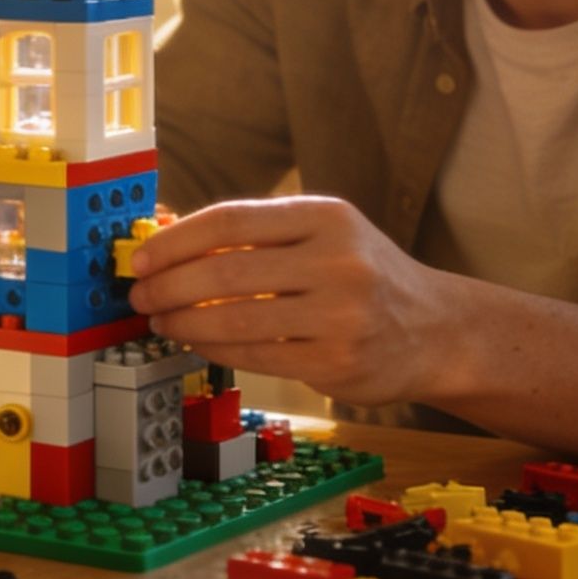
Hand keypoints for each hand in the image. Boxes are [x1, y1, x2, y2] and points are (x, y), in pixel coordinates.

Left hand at [124, 196, 459, 407]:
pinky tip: (196, 343)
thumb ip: (257, 234)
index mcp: (327, 216)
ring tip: (161, 321)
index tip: (142, 258)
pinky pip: (256, 355)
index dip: (175, 240)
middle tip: (140, 296)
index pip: (231, 220)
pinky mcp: (336, 361)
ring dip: (184, 323)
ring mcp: (340, 315)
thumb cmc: (364, 275)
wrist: (437, 330)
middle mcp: (337, 261)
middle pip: (226, 271)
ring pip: (235, 319)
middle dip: (169, 286)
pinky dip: (215, 350)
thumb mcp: (323, 235)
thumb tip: (168, 234)